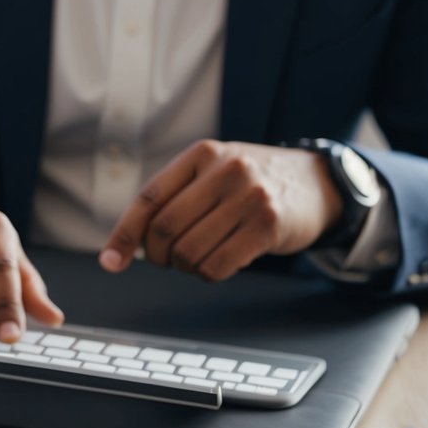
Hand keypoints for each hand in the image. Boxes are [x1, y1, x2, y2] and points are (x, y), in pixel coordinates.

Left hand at [98, 140, 342, 281]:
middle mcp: (226, 170)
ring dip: (185, 267)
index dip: (124, 234)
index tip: (110, 262)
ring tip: (198, 258)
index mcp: (202, 154)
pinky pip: (217, 266)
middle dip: (158, 256)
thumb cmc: (252, 185)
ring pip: (189, 252)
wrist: (317, 184)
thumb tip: (124, 246)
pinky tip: (217, 264)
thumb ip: (174, 198)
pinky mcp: (268, 226)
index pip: (149, 198)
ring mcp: (249, 197)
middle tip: (168, 260)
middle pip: (165, 229)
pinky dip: (208, 274)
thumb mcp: (214, 173)